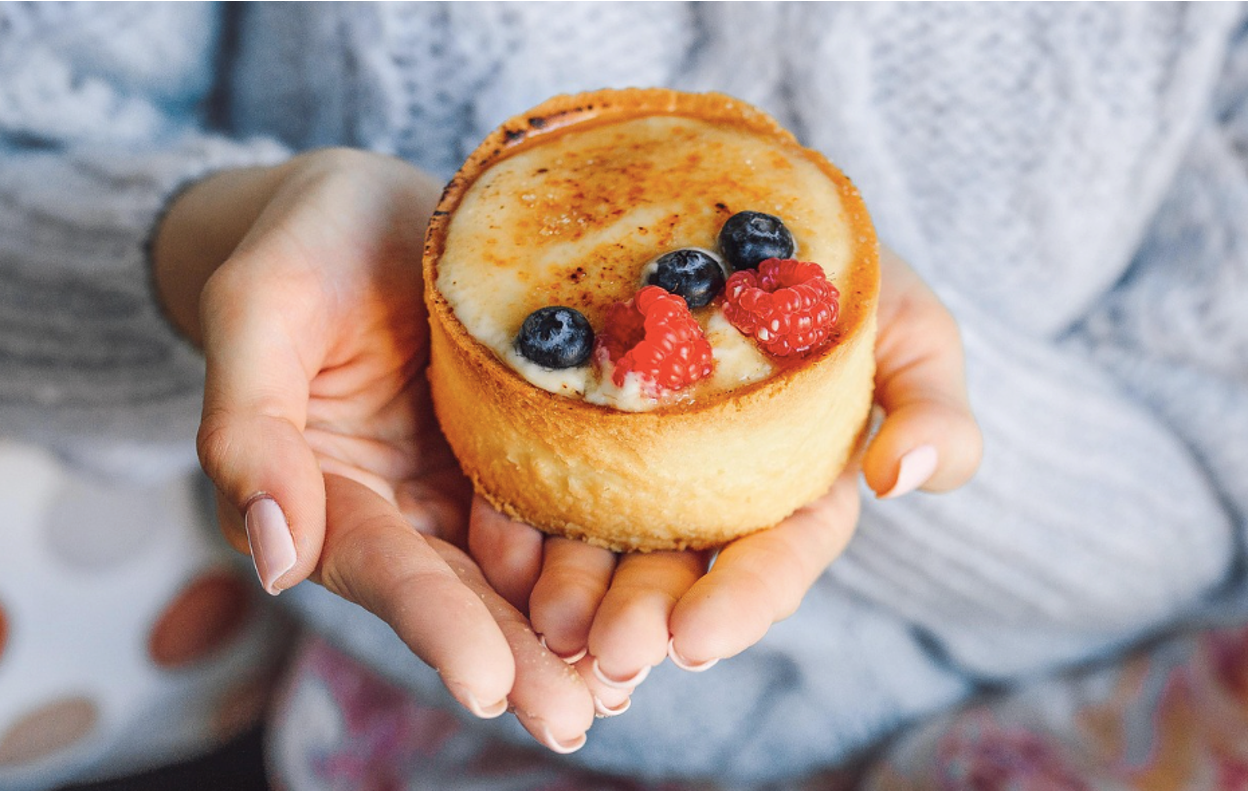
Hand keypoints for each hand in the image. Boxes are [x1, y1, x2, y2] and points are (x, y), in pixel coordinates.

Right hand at [152, 148, 594, 751]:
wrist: (370, 207)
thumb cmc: (301, 244)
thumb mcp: (259, 310)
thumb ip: (249, 429)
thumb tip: (274, 561)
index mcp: (327, 491)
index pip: (382, 565)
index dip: (432, 621)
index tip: (483, 681)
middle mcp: (403, 506)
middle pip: (463, 590)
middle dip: (518, 656)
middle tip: (575, 718)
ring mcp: (467, 481)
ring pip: (523, 566)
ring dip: (573, 629)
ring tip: (627, 681)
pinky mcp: (522, 449)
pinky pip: (567, 505)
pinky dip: (604, 554)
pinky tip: (653, 596)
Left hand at [470, 244, 982, 698]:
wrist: (738, 196)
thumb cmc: (841, 268)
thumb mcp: (910, 326)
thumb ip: (931, 404)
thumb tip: (905, 478)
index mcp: (794, 490)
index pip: (775, 559)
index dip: (742, 600)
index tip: (697, 639)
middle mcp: (709, 494)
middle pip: (677, 569)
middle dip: (644, 615)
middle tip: (606, 650)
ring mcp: (635, 469)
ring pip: (601, 544)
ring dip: (573, 592)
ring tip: (546, 625)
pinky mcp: (568, 432)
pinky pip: (534, 483)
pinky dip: (516, 522)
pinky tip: (493, 552)